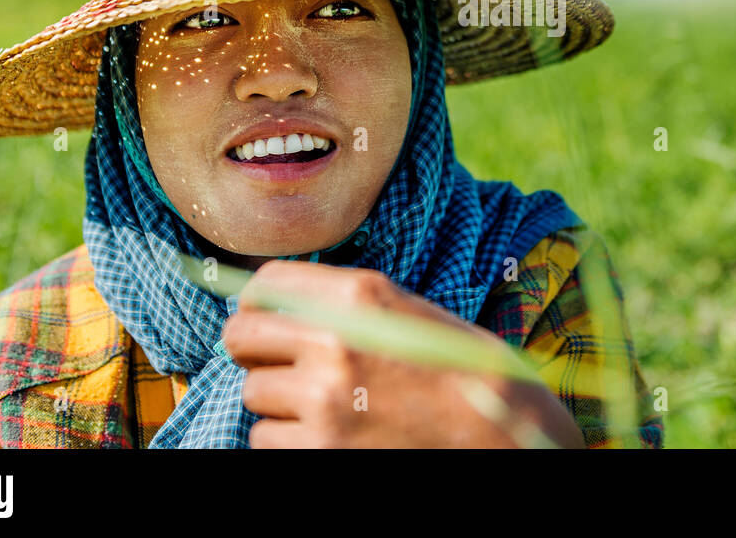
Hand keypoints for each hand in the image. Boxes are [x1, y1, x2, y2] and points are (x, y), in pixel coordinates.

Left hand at [221, 260, 585, 447]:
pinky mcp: (318, 450)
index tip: (263, 319)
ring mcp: (323, 400)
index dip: (255, 305)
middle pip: (240, 338)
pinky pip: (266, 439)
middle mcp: (332, 341)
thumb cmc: (456, 369)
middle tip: (280, 363)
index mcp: (356, 296)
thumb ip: (339, 300)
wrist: (494, 432)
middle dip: (254, 351)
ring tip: (327, 403)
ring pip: (254, 394)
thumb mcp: (402, 311)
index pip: (262, 287)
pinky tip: (331, 433)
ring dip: (280, 402)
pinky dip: (289, 440)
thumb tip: (275, 302)